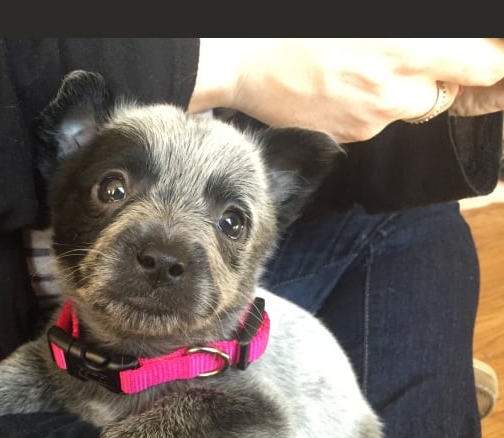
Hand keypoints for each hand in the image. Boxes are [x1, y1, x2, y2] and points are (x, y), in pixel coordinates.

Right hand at [190, 38, 503, 142]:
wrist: (245, 60)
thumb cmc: (299, 27)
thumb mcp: (367, 16)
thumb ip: (415, 30)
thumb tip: (438, 39)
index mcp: (407, 48)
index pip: (483, 66)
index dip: (490, 62)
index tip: (488, 58)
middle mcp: (396, 90)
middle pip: (445, 92)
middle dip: (437, 75)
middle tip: (408, 56)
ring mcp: (372, 118)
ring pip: (408, 108)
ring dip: (400, 91)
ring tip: (363, 68)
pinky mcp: (349, 135)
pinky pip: (375, 122)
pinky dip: (367, 106)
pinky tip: (340, 85)